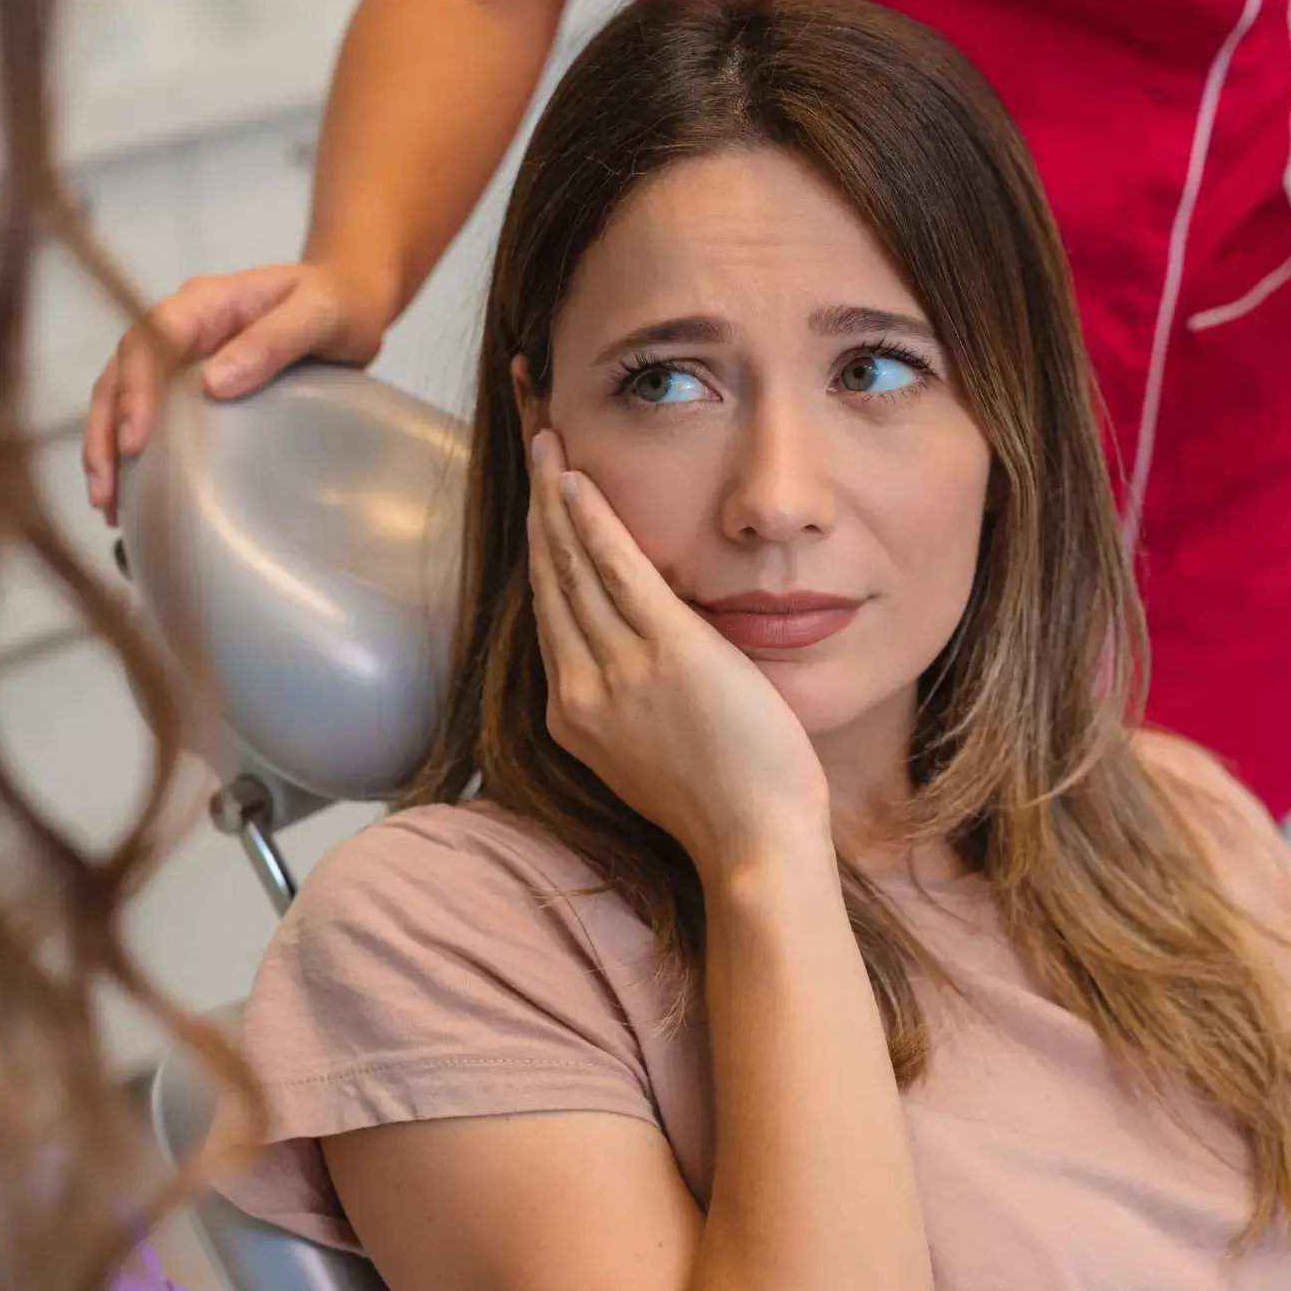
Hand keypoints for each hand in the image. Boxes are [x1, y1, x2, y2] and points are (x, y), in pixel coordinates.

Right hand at [83, 260, 394, 521]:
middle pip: (121, 374)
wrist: (352, 305)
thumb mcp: (318, 315)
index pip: (148, 344)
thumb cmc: (338, 306)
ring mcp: (186, 356)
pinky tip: (136, 494)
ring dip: (109, 448)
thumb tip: (214, 384)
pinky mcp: (196, 385)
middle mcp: (183, 328)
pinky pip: (157, 414)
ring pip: (126, 396)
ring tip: (106, 503)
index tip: (134, 441)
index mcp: (203, 303)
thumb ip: (272, 342)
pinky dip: (140, 453)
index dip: (133, 392)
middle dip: (105, 431)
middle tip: (104, 489)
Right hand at [527, 430, 829, 881]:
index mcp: (576, 717)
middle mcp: (582, 689)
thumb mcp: (654, 755)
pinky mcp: (667, 652)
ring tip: (550, 446)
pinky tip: (578, 481)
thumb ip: (635, 705)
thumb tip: (643, 662)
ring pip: (573, 567)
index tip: (541, 507)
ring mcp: (619, 670)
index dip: (543, 554)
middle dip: (540, 509)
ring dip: (560, 498)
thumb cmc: (723, 809)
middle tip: (537, 448)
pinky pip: (618, 571)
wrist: (753, 844)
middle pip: (551, 580)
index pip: (552, 615)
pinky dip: (593, 522)